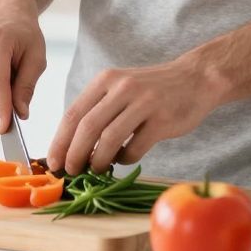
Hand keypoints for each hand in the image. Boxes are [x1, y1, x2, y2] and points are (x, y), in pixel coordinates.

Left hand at [48, 59, 222, 172]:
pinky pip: (134, 148)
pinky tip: (124, 158)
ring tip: (98, 169)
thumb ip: (98, 109)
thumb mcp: (120, 88)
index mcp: (106, 80)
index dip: (59, 141)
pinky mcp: (162, 120)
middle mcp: (122, 88)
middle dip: (74, 155)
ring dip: (98, 161)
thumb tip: (70, 145)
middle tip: (71, 172)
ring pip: (109, 139)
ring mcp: (143, 103)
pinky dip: (125, 159)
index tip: (54, 163)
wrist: (196, 79)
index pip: (73, 114)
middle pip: (87, 127)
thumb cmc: (152, 90)